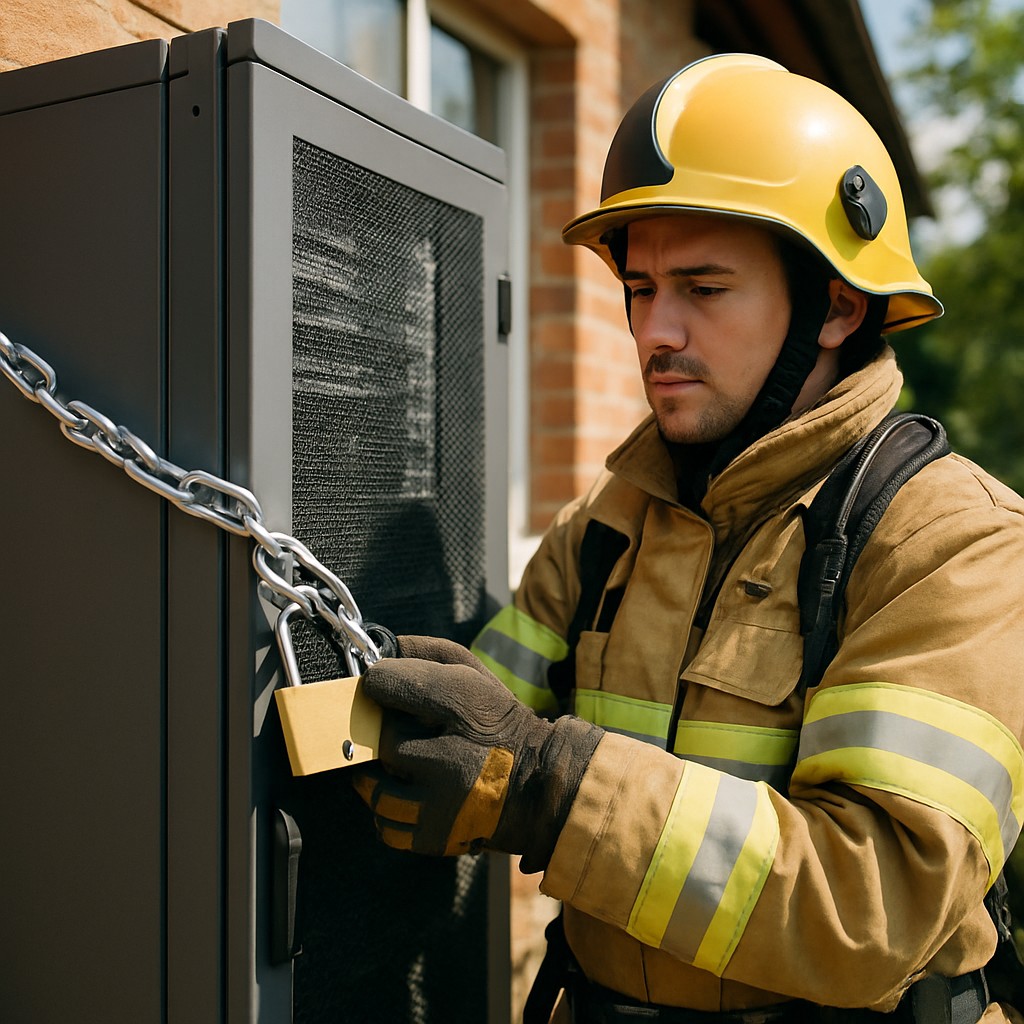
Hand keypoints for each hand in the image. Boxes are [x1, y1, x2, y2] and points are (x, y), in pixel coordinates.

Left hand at [352, 635, 601, 868]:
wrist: (540, 785)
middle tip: (406, 732)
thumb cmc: (496, 720)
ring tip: (403, 767)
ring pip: (376, 788)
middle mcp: (450, 757)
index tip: (380, 686)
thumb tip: (377, 652)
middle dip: (388, 735)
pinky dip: (389, 812)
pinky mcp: (435, 837)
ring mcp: (441, 803)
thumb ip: (425, 654)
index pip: (388, 683)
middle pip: (383, 740)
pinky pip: (386, 825)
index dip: (378, 683)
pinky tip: (410, 797)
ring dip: (382, 777)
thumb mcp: (472, 672)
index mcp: (463, 704)